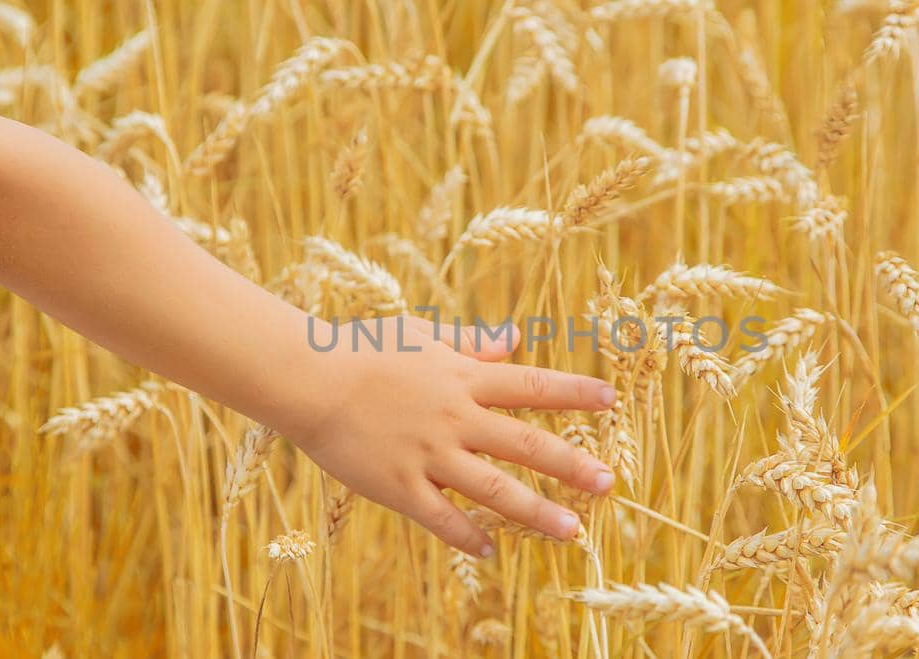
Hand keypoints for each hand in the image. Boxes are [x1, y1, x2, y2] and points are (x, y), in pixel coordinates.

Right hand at [280, 315, 616, 556]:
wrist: (307, 378)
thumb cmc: (362, 350)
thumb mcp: (422, 336)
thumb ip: (471, 343)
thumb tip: (514, 336)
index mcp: (462, 377)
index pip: (531, 384)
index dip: (574, 392)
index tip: (611, 400)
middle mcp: (455, 417)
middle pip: (525, 443)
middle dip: (571, 464)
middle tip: (608, 483)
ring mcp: (429, 454)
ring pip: (493, 488)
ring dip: (536, 511)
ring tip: (573, 531)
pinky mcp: (399, 485)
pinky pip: (440, 517)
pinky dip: (466, 536)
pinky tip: (490, 550)